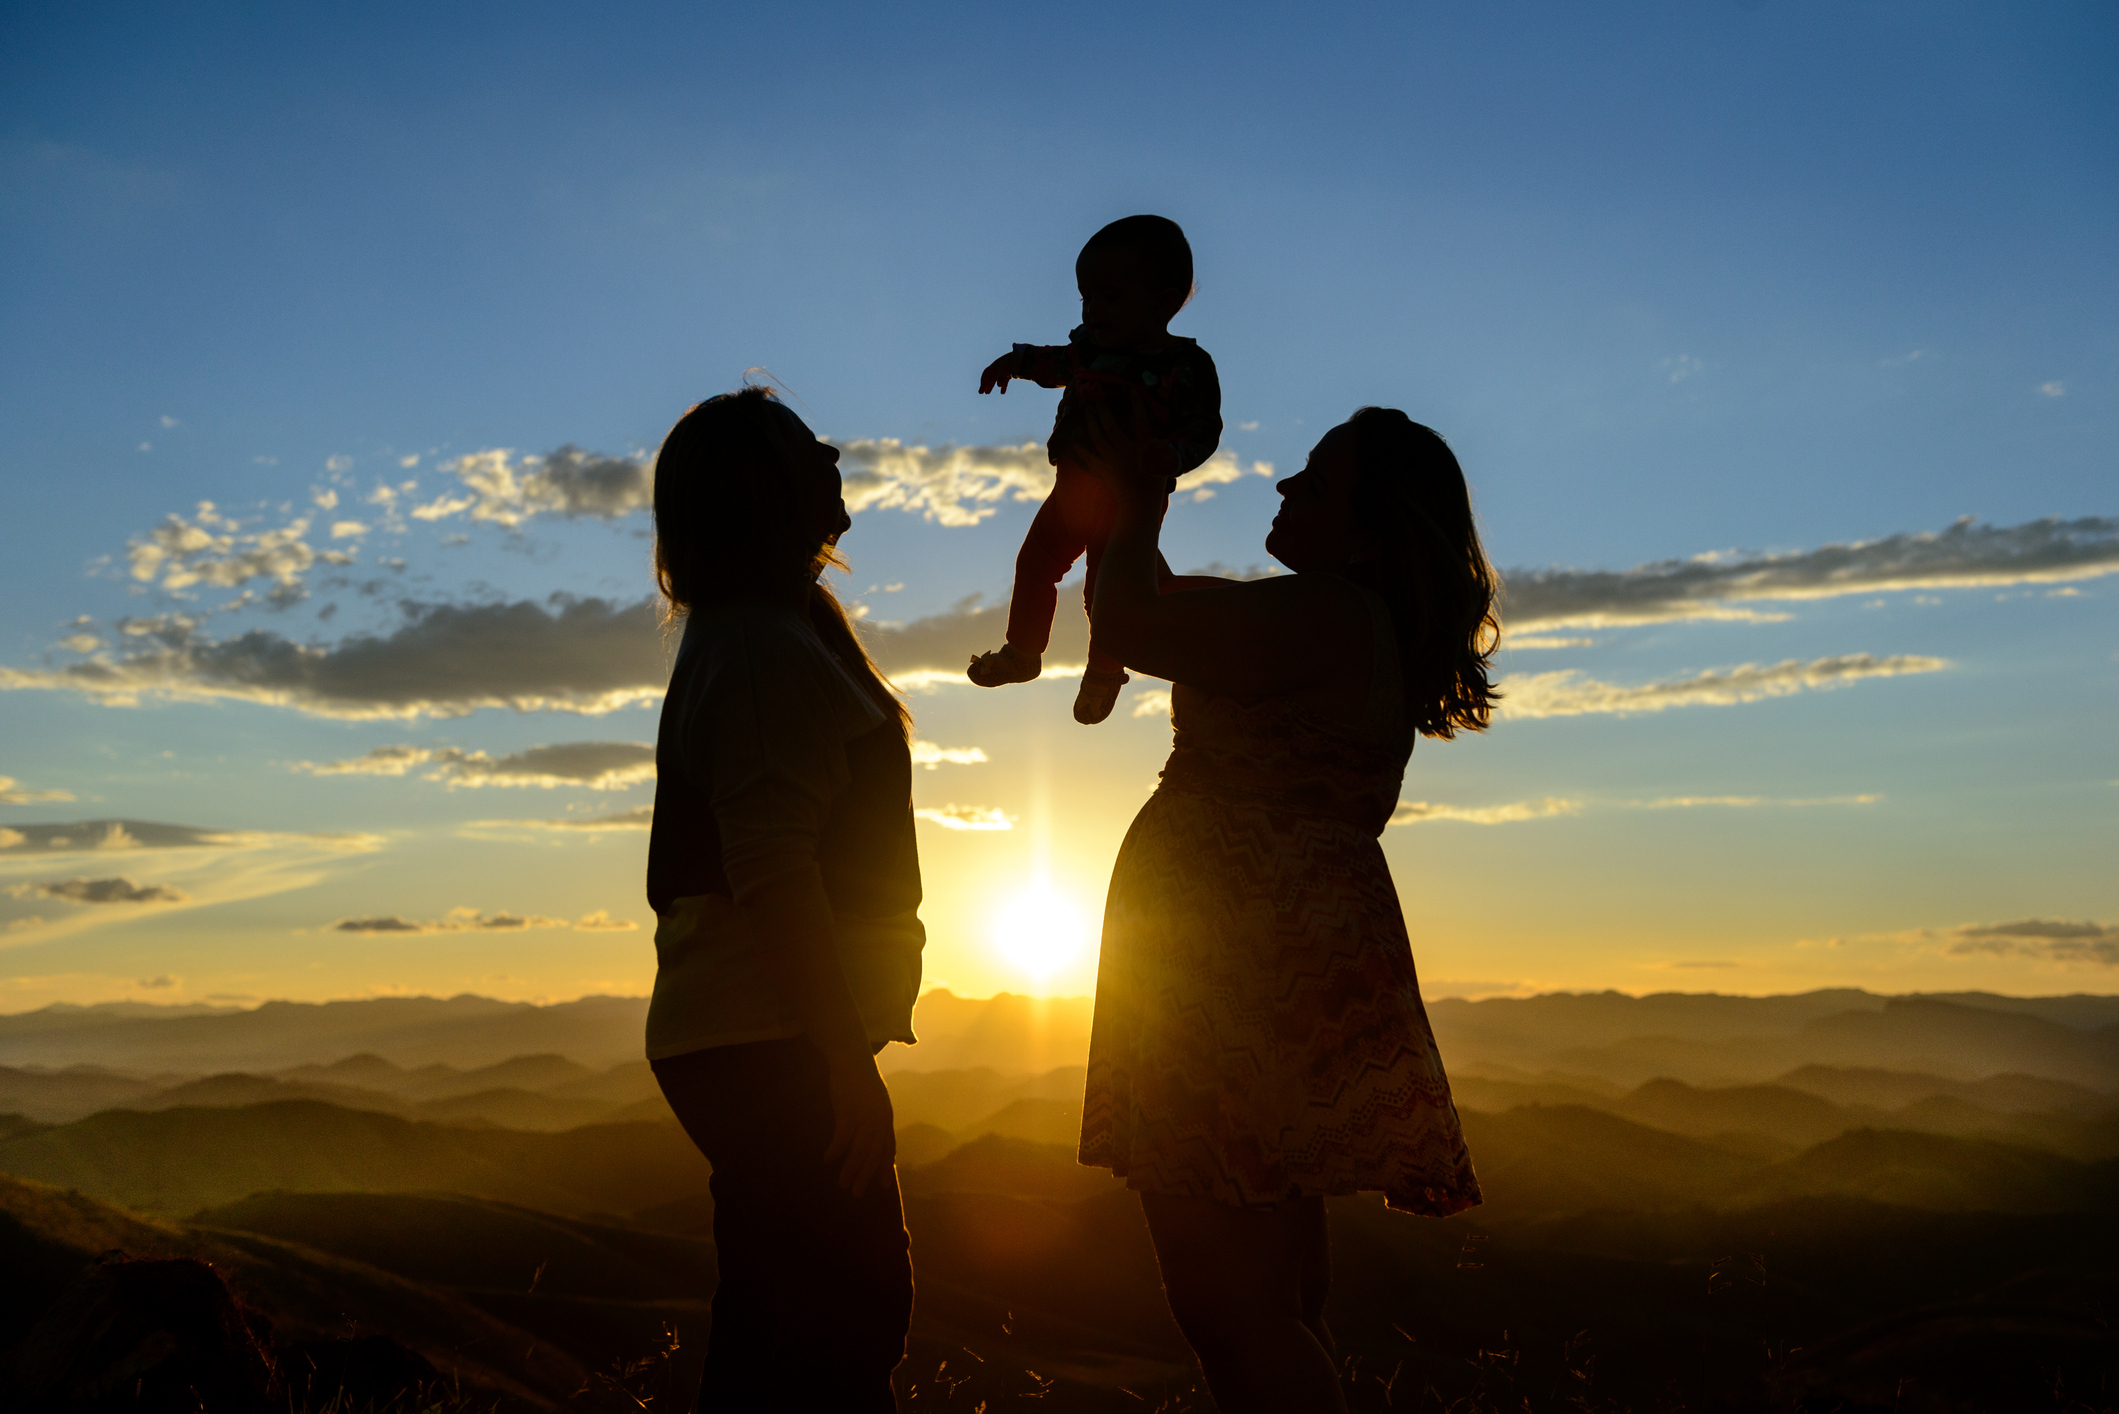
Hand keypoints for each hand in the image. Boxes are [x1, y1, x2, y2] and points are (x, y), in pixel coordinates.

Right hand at [821, 1050, 896, 1196]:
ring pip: (859, 1150)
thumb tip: (878, 1137)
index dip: (884, 1167)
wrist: (853, 1058)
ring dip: (851, 1169)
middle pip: (874, 1154)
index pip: (888, 1148)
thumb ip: (878, 1120)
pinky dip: (836, 1150)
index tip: (883, 1186)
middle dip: (866, 1175)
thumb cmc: (862, 1080)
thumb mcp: (877, 1101)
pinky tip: (827, 1160)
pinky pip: (842, 1136)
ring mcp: (864, 1116)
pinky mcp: (848, 1110)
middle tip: (858, 1194)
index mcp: (886, 1118)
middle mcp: (879, 1120)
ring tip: (843, 1184)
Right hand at [979, 350, 1020, 393]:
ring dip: (991, 386)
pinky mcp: (1009, 373)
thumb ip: (1001, 378)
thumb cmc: (1011, 363)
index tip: (981, 390)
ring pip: (995, 379)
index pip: (986, 375)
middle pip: (989, 377)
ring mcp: (1003, 371)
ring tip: (987, 393)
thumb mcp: (1005, 370)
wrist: (1020, 357)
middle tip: (981, 393)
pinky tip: (1002, 393)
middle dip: (985, 385)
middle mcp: (997, 369)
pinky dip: (1003, 386)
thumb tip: (999, 385)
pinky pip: (1004, 381)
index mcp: (994, 367)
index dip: (983, 383)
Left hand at [1071, 384, 1159, 500]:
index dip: (1137, 405)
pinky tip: (1071, 440)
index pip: (1141, 421)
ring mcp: (1113, 460)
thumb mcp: (1163, 463)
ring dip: (1091, 423)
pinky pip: (1088, 458)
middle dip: (1103, 412)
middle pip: (1112, 427)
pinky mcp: (1103, 471)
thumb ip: (1159, 448)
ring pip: (1098, 438)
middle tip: (1096, 399)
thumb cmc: (1154, 485)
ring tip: (1086, 412)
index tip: (1130, 391)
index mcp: (1145, 447)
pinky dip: (1079, 449)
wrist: (1141, 505)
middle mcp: (1127, 451)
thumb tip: (1158, 435)